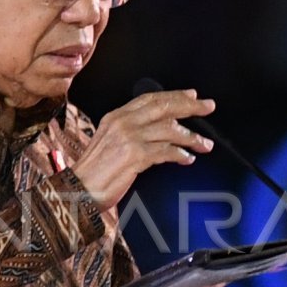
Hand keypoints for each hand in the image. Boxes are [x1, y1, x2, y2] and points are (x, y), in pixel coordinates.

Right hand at [71, 89, 215, 209]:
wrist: (78, 191)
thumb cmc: (95, 173)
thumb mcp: (110, 143)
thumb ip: (131, 132)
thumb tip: (160, 130)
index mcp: (116, 116)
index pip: (150, 99)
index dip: (174, 95)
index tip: (193, 95)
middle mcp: (122, 122)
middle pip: (163, 107)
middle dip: (189, 106)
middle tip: (208, 107)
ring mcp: (128, 138)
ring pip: (169, 129)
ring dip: (191, 137)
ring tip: (205, 144)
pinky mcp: (134, 155)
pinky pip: (165, 151)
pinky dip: (180, 154)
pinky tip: (188, 158)